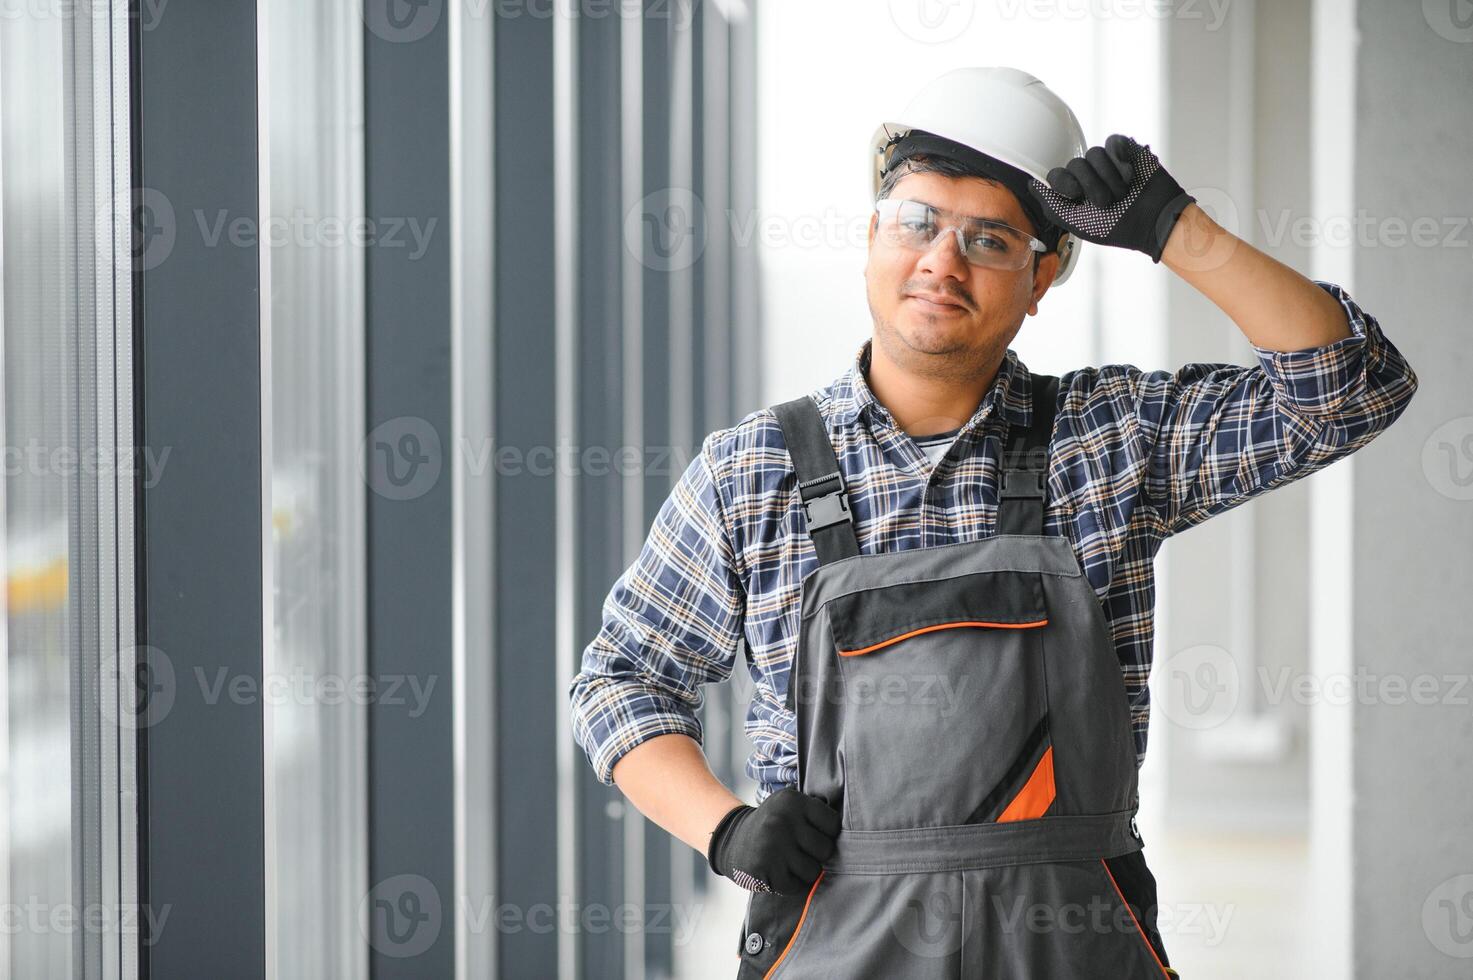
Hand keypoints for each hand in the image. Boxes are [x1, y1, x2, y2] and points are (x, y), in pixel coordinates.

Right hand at [706, 788, 840, 894]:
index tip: (814, 834)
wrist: (732, 839)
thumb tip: (853, 830)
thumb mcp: (789, 806)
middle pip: (825, 850)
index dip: (827, 834)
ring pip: (813, 871)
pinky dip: (792, 884)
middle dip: (817, 855)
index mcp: (792, 801)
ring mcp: (772, 846)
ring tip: (790, 862)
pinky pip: (796, 886)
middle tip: (801, 850)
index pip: (833, 824)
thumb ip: (815, 812)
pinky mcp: (764, 869)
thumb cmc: (774, 824)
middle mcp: (782, 820)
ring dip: (804, 871)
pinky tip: (781, 872)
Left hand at [1027, 134, 1194, 261]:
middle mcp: (1088, 174)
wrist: (1153, 221)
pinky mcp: (1125, 150)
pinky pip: (1113, 141)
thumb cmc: (1116, 227)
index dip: (1066, 184)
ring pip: (1094, 153)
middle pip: (1076, 163)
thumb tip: (1031, 185)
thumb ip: (1052, 206)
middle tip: (1109, 201)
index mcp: (1074, 191)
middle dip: (1093, 186)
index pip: (1056, 174)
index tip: (1079, 197)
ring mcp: (1106, 161)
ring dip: (1110, 177)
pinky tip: (1129, 173)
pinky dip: (1120, 158)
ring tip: (1124, 192)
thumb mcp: (1078, 224)